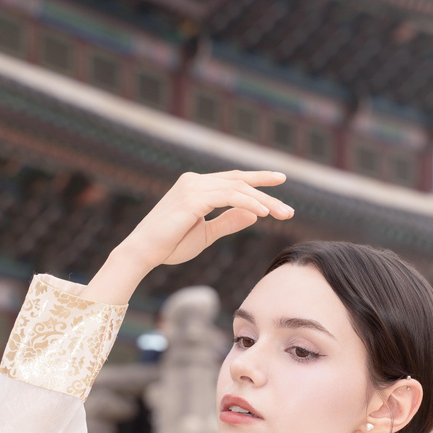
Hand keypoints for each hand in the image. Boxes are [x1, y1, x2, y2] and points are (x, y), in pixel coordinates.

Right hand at [120, 170, 292, 267]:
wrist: (143, 253)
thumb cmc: (170, 245)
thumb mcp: (206, 233)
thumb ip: (228, 221)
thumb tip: (255, 214)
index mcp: (196, 186)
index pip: (233, 179)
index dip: (257, 179)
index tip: (280, 180)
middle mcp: (194, 181)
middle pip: (239, 182)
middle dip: (267, 193)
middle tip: (289, 211)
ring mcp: (192, 187)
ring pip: (237, 189)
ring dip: (263, 201)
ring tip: (283, 214)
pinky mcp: (192, 199)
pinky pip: (228, 197)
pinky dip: (248, 204)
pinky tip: (264, 213)